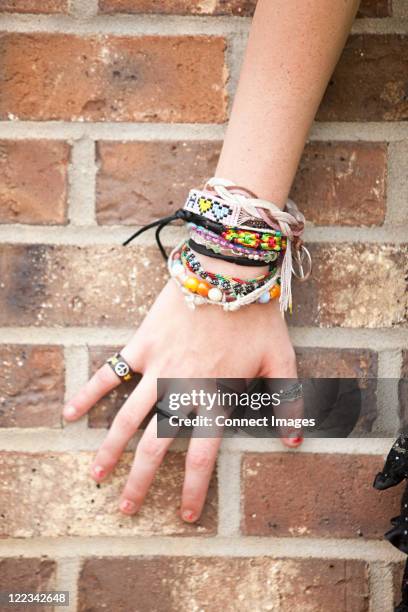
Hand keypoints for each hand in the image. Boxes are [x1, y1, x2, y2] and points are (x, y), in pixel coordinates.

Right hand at [63, 278, 299, 522]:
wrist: (228, 272)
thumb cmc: (256, 316)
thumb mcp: (280, 359)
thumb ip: (286, 401)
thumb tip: (295, 441)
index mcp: (215, 397)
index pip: (201, 455)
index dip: (193, 489)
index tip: (185, 515)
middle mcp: (182, 389)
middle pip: (156, 445)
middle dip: (140, 481)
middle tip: (127, 508)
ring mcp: (157, 367)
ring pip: (127, 417)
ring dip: (110, 449)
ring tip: (96, 475)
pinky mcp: (142, 345)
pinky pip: (111, 372)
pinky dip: (88, 392)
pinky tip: (70, 413)